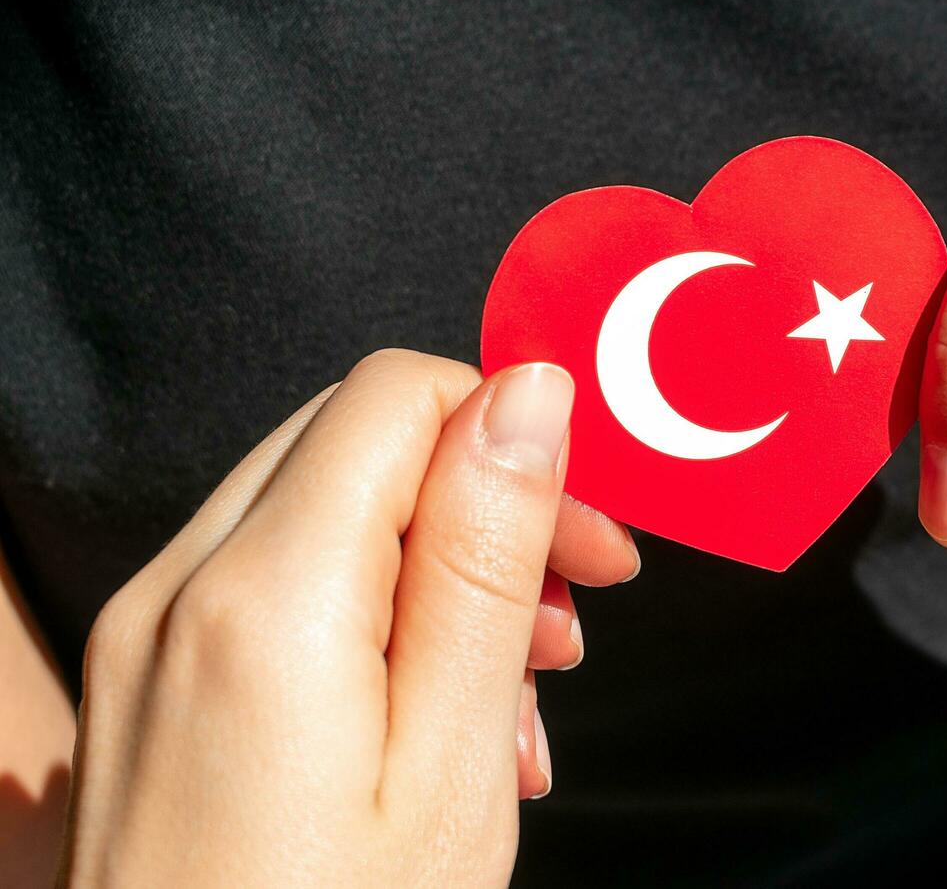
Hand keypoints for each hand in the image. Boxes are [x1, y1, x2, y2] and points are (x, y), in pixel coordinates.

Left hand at [60, 351, 636, 885]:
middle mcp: (178, 586)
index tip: (592, 539)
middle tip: (576, 609)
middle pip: (358, 443)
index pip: (396, 396)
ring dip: (442, 565)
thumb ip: (488, 559)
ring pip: (325, 510)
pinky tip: (440, 712)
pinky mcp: (149, 680)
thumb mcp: (453, 759)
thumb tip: (528, 393)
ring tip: (524, 689)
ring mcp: (149, 634)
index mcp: (262, 595)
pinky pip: (278, 585)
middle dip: (486, 503)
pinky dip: (376, 614)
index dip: (514, 436)